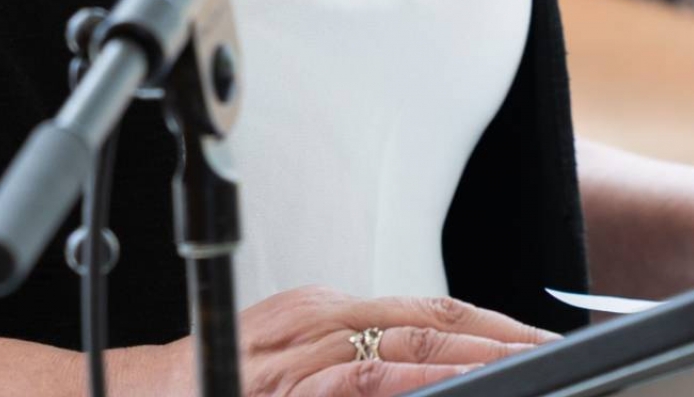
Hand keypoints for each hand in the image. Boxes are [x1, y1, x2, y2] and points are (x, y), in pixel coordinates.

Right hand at [116, 286, 555, 396]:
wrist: (135, 396)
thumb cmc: (215, 388)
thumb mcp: (292, 362)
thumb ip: (354, 361)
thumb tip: (430, 370)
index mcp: (325, 310)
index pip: (429, 306)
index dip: (491, 322)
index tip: (543, 339)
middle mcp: (316, 319)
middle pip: (430, 316)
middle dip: (502, 335)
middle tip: (558, 350)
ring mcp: (299, 351)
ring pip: (406, 341)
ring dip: (475, 355)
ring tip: (529, 365)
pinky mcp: (285, 385)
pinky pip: (362, 380)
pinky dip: (417, 379)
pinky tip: (456, 383)